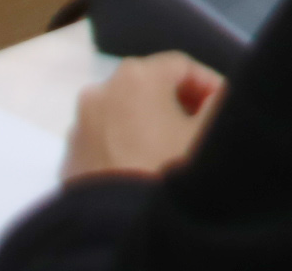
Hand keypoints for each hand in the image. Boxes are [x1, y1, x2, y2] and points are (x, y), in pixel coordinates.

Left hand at [62, 52, 222, 181]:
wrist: (116, 224)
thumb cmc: (167, 168)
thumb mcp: (207, 131)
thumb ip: (219, 102)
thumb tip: (213, 97)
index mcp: (137, 75)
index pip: (182, 65)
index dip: (208, 83)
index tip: (222, 105)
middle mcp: (101, 89)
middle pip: (149, 85)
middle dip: (177, 101)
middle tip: (198, 125)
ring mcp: (80, 122)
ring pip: (124, 110)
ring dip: (148, 121)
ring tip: (169, 148)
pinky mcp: (69, 153)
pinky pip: (104, 136)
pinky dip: (124, 142)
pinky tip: (141, 164)